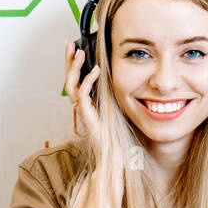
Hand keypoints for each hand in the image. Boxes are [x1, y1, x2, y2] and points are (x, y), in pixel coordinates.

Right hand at [63, 40, 122, 207]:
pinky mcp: (90, 121)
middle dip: (69, 62)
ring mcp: (86, 114)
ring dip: (75, 68)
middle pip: (70, 80)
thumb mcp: (126, 111)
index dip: (76, 64)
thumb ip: (125, 95)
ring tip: (79, 53)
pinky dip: (88, 82)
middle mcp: (86, 109)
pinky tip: (96, 71)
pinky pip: (84, 98)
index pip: (78, 80)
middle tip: (70, 44)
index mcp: (92, 105)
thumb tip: (137, 76)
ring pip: (72, 87)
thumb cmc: (126, 140)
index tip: (77, 47)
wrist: (122, 164)